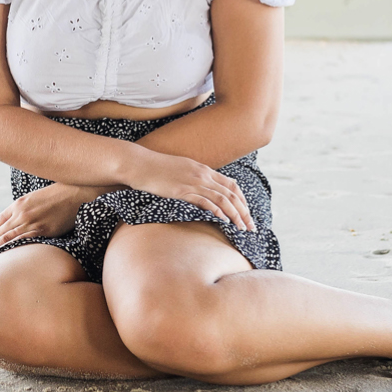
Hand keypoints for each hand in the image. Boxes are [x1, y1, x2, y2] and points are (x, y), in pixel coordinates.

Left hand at [0, 183, 90, 260]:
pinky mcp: (43, 231)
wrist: (74, 192)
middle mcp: (21, 213)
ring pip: (8, 239)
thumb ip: (24, 209)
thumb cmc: (57, 194)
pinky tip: (7, 258)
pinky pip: (23, 242)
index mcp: (18, 204)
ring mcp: (31, 222)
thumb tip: (17, 222)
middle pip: (0, 233)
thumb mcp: (35, 197)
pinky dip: (13, 250)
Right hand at [125, 152, 255, 231]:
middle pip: (231, 194)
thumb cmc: (158, 168)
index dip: (243, 200)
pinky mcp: (182, 191)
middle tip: (251, 227)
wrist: (139, 164)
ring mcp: (193, 182)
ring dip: (235, 215)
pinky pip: (204, 201)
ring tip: (242, 228)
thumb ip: (195, 177)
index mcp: (203, 169)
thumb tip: (203, 190)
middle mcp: (202, 175)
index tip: (248, 213)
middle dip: (244, 212)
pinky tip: (224, 220)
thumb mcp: (182, 169)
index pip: (232, 185)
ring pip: (222, 199)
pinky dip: (217, 211)